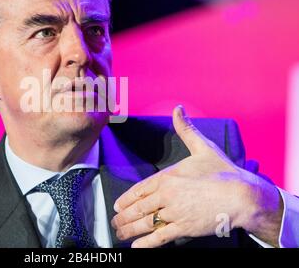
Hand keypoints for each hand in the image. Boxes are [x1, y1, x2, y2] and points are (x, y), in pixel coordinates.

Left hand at [111, 105, 282, 247]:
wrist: (242, 195)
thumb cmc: (223, 171)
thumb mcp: (202, 147)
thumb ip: (185, 130)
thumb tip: (178, 109)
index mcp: (166, 177)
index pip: (138, 190)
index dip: (125, 200)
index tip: (117, 206)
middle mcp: (165, 196)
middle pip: (137, 209)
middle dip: (122, 217)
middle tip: (114, 223)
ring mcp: (173, 213)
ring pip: (144, 224)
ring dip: (129, 230)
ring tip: (119, 233)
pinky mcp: (183, 228)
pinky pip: (159, 238)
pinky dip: (146, 244)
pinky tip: (135, 247)